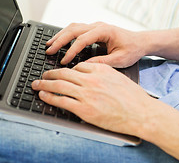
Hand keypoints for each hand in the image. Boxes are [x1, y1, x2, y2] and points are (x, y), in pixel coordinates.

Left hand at [31, 62, 151, 134]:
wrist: (142, 113)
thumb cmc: (134, 98)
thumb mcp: (118, 77)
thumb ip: (102, 73)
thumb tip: (90, 74)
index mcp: (100, 70)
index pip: (78, 66)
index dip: (66, 68)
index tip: (61, 71)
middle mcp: (91, 80)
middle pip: (64, 73)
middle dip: (50, 73)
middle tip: (42, 74)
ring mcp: (87, 95)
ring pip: (59, 85)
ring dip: (44, 83)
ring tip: (37, 83)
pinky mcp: (84, 110)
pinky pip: (61, 101)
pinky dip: (49, 97)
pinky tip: (43, 95)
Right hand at [46, 22, 144, 67]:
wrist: (141, 42)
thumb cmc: (133, 49)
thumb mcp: (119, 60)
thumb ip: (101, 63)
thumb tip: (83, 67)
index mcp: (105, 31)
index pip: (82, 39)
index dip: (71, 50)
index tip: (64, 61)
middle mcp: (98, 26)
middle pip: (74, 29)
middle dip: (60, 40)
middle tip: (49, 50)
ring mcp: (96, 26)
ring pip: (73, 27)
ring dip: (60, 35)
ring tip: (49, 44)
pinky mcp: (94, 29)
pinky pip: (77, 29)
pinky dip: (66, 35)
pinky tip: (60, 41)